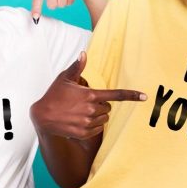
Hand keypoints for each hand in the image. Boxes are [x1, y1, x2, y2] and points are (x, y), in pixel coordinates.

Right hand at [30, 52, 146, 138]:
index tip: (144, 96)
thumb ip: (77, 67)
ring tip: (82, 112)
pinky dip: (93, 125)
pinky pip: (98, 129)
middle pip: (108, 108)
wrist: (42, 117)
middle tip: (85, 102)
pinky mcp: (84, 133)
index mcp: (90, 95)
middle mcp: (91, 110)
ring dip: (98, 115)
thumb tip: (84, 54)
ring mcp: (88, 123)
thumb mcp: (64, 79)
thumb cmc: (54, 95)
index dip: (131, 95)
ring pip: (104, 119)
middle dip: (100, 105)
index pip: (115, 95)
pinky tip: (81, 121)